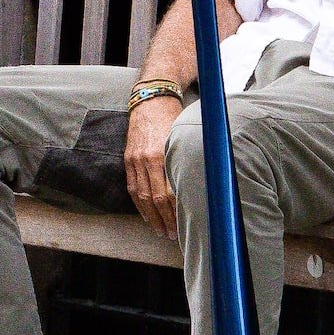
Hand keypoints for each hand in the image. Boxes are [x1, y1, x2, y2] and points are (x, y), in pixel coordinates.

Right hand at [125, 94, 182, 237]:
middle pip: (156, 199)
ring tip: (160, 231)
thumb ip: (189, 159)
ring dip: (151, 217)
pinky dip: (139, 204)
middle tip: (173, 235)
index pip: (170, 192)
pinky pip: (133, 187)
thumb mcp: (185, 136)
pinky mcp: (128, 159)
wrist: (150, 99)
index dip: (176, 212)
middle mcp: (147, 159)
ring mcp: (135, 160)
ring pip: (142, 196)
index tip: (184, 225)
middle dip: (165, 220)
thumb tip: (204, 184)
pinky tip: (146, 215)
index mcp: (163, 154)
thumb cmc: (174, 116)